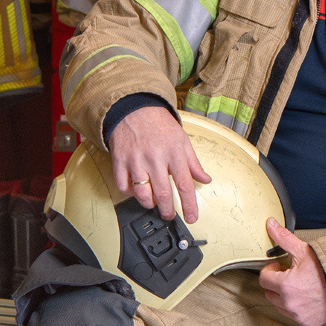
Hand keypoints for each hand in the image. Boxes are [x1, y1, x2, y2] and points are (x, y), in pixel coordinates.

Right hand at [108, 105, 210, 222]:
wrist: (134, 109)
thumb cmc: (159, 124)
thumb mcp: (182, 140)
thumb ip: (194, 163)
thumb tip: (205, 179)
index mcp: (174, 152)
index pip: (185, 184)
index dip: (190, 205)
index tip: (191, 217)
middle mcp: (155, 157)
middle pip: (163, 194)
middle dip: (168, 210)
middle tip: (170, 214)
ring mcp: (136, 160)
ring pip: (142, 194)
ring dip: (150, 204)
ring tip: (155, 202)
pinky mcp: (120, 161)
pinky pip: (124, 186)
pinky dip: (130, 193)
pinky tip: (137, 190)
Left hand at [258, 220, 325, 325]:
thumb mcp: (304, 251)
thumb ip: (284, 238)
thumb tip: (270, 224)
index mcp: (285, 285)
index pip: (264, 278)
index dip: (271, 270)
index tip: (281, 266)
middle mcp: (288, 303)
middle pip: (269, 292)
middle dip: (276, 282)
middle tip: (289, 274)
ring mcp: (296, 314)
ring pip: (279, 305)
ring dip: (283, 295)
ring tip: (298, 285)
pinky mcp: (305, 322)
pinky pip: (292, 314)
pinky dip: (295, 306)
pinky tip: (305, 296)